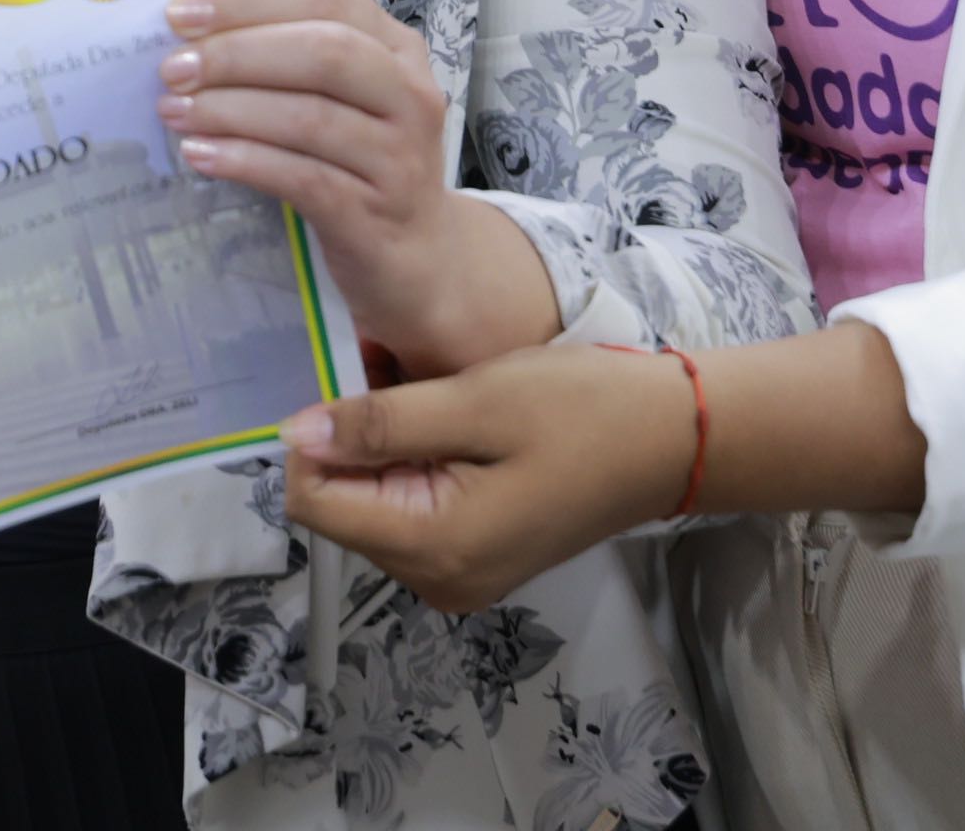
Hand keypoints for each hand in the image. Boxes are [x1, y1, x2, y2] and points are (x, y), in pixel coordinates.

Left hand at [161, 0, 551, 376]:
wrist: (417, 257)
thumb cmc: (362, 164)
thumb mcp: (343, 100)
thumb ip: (289, 62)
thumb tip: (192, 39)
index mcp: (397, 48)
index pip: (325, 0)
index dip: (250, 1)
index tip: (180, 12)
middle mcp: (409, 95)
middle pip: (323, 53)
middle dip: (237, 54)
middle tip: (174, 69)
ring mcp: (399, 157)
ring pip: (310, 117)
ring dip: (230, 110)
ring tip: (175, 111)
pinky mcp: (375, 214)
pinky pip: (303, 178)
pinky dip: (245, 161)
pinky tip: (201, 156)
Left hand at [278, 342, 695, 611]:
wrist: (671, 441)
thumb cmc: (581, 411)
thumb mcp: (475, 401)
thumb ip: (379, 423)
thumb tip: (293, 435)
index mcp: (432, 548)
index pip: (313, 502)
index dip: (316, 437)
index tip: (355, 383)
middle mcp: (436, 580)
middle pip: (343, 507)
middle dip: (359, 441)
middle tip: (411, 383)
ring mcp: (458, 577)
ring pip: (375, 506)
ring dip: (389, 449)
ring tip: (443, 402)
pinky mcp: (477, 560)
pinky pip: (412, 512)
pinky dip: (417, 465)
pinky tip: (458, 427)